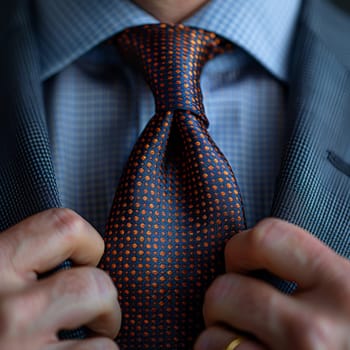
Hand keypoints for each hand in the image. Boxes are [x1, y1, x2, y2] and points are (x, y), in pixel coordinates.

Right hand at [0, 208, 120, 349]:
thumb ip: (21, 268)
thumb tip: (75, 258)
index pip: (62, 225)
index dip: (88, 242)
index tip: (86, 261)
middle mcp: (2, 303)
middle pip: (92, 277)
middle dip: (105, 292)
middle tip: (95, 309)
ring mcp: (18, 345)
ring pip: (99, 308)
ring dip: (107, 323)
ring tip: (94, 334)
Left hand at [195, 218, 349, 349]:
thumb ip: (313, 270)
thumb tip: (256, 249)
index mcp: (343, 287)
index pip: (265, 237)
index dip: (240, 247)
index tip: (242, 263)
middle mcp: (316, 331)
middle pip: (224, 291)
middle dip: (221, 298)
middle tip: (238, 309)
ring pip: (212, 340)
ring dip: (218, 339)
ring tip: (243, 340)